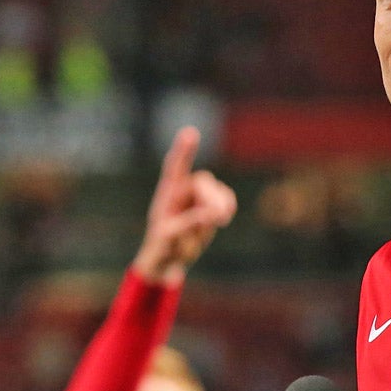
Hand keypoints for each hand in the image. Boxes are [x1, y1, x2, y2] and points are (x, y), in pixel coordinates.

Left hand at [129, 128, 236, 283]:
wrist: (169, 258)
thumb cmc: (163, 247)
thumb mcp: (171, 240)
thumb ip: (189, 225)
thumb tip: (211, 214)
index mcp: (167, 194)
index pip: (175, 167)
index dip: (183, 150)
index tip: (191, 133)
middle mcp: (183, 189)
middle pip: (203, 182)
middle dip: (212, 197)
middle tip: (221, 219)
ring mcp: (198, 196)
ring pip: (216, 190)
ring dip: (221, 203)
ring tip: (221, 221)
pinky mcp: (210, 205)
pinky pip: (225, 198)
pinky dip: (227, 205)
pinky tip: (224, 218)